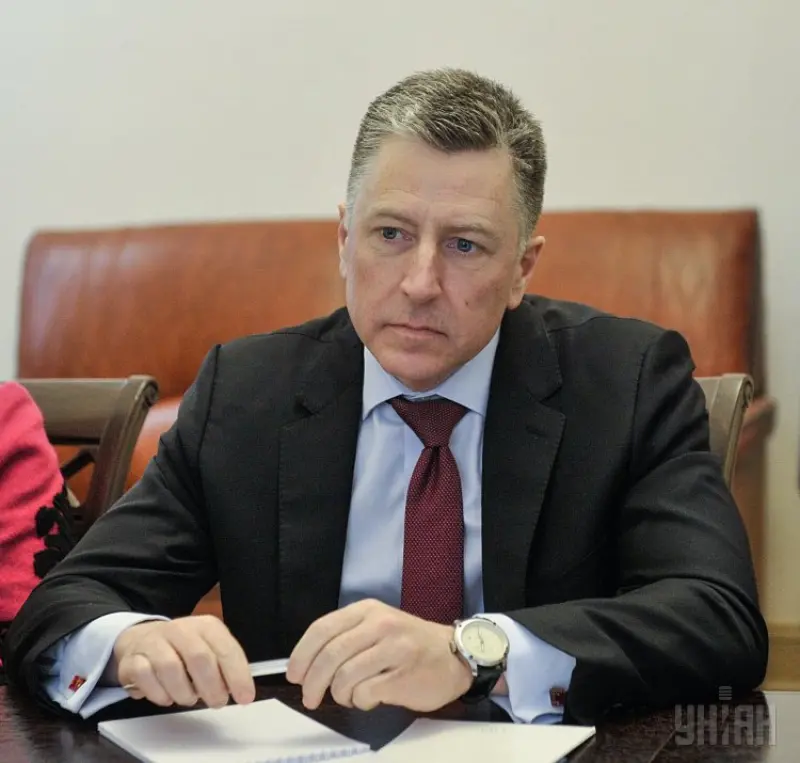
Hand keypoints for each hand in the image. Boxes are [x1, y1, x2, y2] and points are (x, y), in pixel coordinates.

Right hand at [112, 615, 255, 708]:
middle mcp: (180, 629)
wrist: (141, 639)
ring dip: (184, 692)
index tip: (245, 696)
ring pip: (171, 668)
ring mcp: (154, 642)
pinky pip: (146, 678)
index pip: (226, 649)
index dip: (237, 675)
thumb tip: (241, 690)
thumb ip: (223, 666)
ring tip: (188, 698)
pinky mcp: (132, 659)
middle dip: (212, 686)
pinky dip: (159, 694)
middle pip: (199, 658)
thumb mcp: (208, 649)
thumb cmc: (182, 649)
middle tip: (217, 701)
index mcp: (205, 626)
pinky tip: (166, 696)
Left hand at [286, 599, 472, 711]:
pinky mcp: (403, 676)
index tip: (294, 674)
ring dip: (340, 694)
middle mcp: (380, 625)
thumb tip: (307, 665)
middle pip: (330, 655)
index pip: (322, 629)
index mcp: (368, 610)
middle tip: (310, 698)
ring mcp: (393, 650)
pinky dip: (360, 702)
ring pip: (345, 677)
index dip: (301, 654)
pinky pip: (365, 694)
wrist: (455, 655)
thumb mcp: (377, 626)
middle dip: (313, 682)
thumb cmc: (409, 643)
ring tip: (349, 696)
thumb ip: (346, 637)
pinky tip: (370, 698)